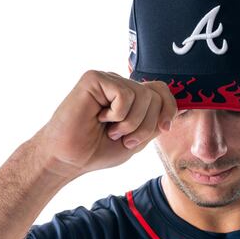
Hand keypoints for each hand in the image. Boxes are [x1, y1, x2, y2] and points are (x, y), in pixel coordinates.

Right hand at [35, 70, 176, 178]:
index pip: (161, 91)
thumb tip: (171, 110)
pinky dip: (117, 114)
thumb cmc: (97, 151)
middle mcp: (120, 85)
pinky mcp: (94, 78)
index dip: (169, 108)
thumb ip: (153, 123)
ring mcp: (107, 80)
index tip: (163, 129)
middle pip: (155, 95)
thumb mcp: (136, 140)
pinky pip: (123, 93)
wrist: (69, 159)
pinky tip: (99, 118)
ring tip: (110, 131)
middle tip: (124, 139)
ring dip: (130, 123)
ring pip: (142, 95)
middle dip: (145, 125)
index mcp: (130, 98)